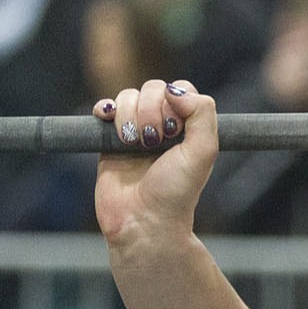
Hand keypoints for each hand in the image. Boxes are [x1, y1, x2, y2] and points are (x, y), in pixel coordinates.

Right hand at [91, 80, 216, 251]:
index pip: (181, 89)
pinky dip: (104, 108)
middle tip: (153, 141)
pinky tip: (105, 119)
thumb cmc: (176, 191)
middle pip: (152, 89)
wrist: (143, 220)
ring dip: (129, 115)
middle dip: (151, 110)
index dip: (175, 101)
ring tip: (134, 144)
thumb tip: (173, 90)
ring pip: (127, 96)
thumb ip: (202, 114)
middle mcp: (163, 125)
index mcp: (188, 126)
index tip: (174, 129)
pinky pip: (104, 109)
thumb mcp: (203, 151)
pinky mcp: (108, 140)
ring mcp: (135, 130)